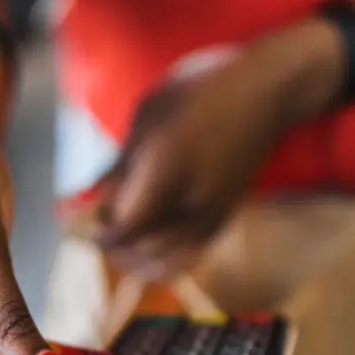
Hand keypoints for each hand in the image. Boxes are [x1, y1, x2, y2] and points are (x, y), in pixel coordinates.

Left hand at [95, 21, 341, 278]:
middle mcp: (191, 199)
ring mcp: (211, 214)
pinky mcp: (224, 220)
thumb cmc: (201, 91)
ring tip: (122, 242)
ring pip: (165, 263)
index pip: (124, 226)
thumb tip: (92, 198)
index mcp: (166, 168)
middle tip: (100, 231)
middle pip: (140, 250)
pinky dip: (163, 262)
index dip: (100, 232)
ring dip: (136, 259)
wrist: (266, 93)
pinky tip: (149, 248)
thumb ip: (121, 164)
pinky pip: (188, 258)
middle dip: (114, 247)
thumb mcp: (148, 115)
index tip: (88, 222)